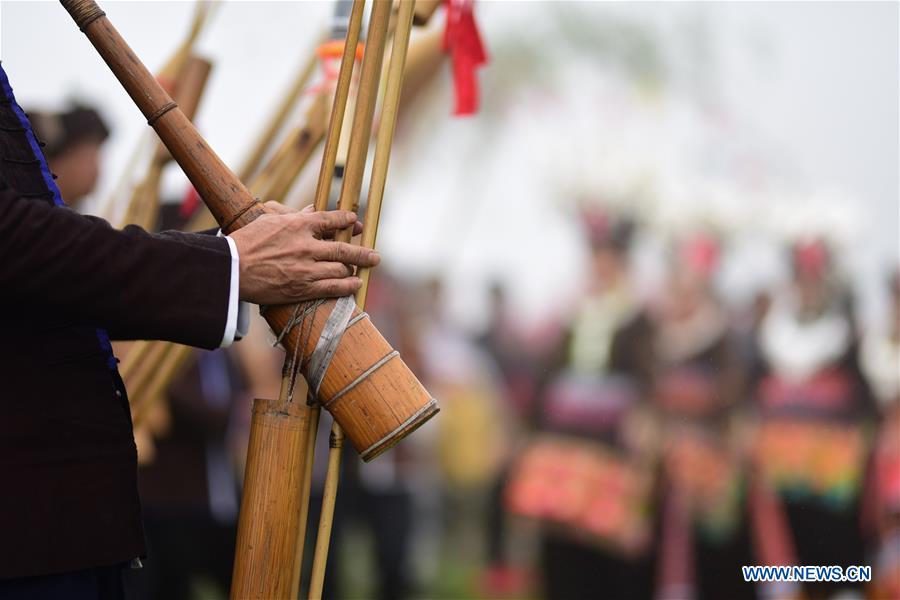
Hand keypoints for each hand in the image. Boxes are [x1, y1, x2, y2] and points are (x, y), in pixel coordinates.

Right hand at [229, 202, 378, 304]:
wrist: (231, 269)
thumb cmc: (246, 242)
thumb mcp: (270, 220)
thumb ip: (295, 215)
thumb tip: (313, 209)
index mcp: (298, 225)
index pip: (331, 219)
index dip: (347, 220)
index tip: (356, 222)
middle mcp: (307, 246)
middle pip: (344, 248)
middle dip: (362, 253)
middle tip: (375, 256)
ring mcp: (306, 268)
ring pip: (341, 269)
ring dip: (354, 270)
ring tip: (360, 271)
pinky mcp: (303, 288)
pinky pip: (333, 288)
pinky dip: (347, 286)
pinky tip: (355, 284)